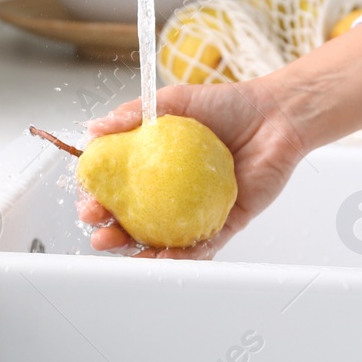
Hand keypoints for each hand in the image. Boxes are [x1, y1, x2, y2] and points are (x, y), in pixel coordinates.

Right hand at [77, 77, 310, 258]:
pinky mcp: (224, 222)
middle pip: (134, 220)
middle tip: (100, 235)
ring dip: (139, 252)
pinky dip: (182, 256)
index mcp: (154, 165)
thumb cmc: (228, 104)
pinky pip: (201, 246)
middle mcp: (172, 191)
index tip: (87, 201)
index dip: (99, 197)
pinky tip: (165, 260)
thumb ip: (132, 114)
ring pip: (162, 240)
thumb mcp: (172, 101)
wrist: (275, 115)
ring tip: (125, 254)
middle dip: (111, 233)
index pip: (118, 187)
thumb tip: (92, 129)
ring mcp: (196, 210)